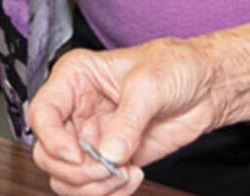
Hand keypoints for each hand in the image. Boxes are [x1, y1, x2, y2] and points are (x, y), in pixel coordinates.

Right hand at [29, 38, 228, 195]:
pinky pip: (92, 188)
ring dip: (92, 187)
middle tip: (107, 168)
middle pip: (47, 154)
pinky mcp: (109, 160)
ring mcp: (92, 138)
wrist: (207, 87)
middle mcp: (77, 110)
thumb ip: (127, 120)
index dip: (52, 140)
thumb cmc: (176, 66)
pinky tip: (132, 177)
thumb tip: (108, 153)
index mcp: (75, 78)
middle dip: (76, 170)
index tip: (78, 155)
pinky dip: (108, 193)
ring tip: (124, 174)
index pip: (42, 114)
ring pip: (65, 178)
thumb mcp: (151, 84)